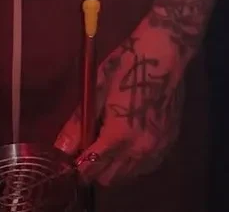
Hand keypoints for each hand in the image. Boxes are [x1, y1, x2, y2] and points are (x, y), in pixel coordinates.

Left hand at [54, 24, 184, 186]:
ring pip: (127, 175)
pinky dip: (133, 161)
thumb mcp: (96, 88)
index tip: (72, 156)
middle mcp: (140, 149)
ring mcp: (157, 148)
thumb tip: (60, 149)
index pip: (91, 170)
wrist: (166, 52)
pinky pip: (145, 166)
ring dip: (115, 166)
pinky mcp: (168, 143)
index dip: (77, 166)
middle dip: (94, 168)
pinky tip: (130, 139)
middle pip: (108, 178)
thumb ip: (78, 124)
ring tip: (111, 139)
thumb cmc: (126, 65)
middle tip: (91, 144)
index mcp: (119, 135)